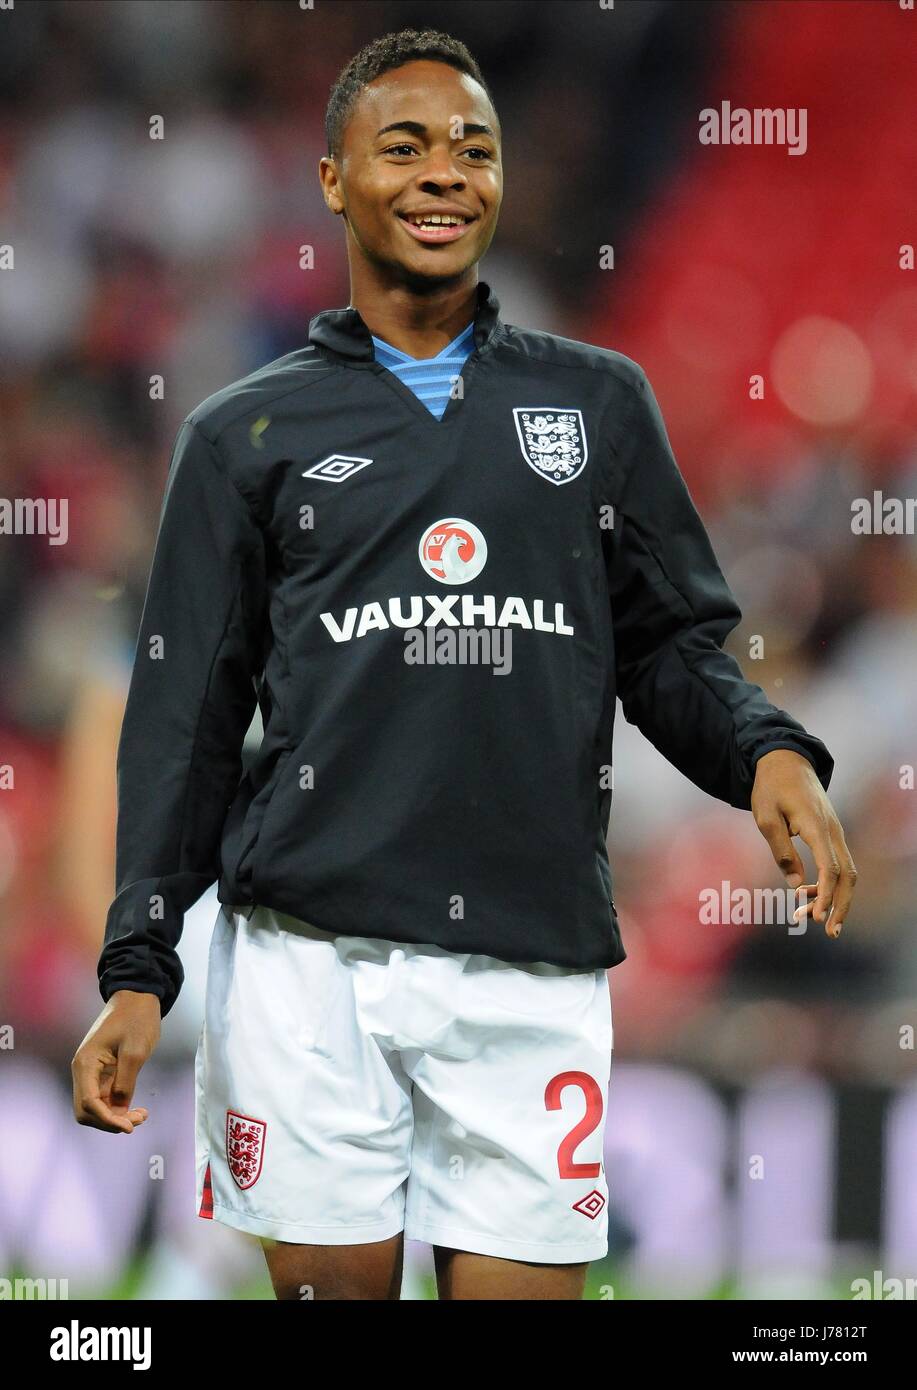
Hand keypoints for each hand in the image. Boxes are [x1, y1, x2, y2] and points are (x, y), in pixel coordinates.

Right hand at [72, 991, 160, 1132]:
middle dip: (110, 1122)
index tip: (129, 1127)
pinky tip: (137, 1110)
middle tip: (137, 1121)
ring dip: (115, 1117)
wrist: (137, 997)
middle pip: (87, 1111)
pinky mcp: (103, 1073)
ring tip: (142, 1116)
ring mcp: (92, 1072)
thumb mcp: (135, 1051)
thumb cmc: (136, 1019)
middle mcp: (83, 1070)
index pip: (89, 1103)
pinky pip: (105, 1099)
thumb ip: (126, 1082)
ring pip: (96, 1108)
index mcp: (86, 1063)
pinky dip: (118, 1108)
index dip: (107, 1119)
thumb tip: (119, 1107)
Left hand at [751, 748, 856, 938]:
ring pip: (846, 871)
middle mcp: (833, 831)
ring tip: (815, 919)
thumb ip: (781, 850)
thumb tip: (795, 884)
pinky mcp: (831, 833)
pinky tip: (810, 894)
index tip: (817, 916)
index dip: (826, 895)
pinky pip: (838, 862)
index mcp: (816, 826)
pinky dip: (830, 882)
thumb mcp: (765, 817)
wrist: (785, 761)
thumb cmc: (771, 788)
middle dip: (841, 905)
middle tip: (829, 932)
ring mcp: (835, 832)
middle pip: (848, 875)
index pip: (830, 867)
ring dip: (836, 897)